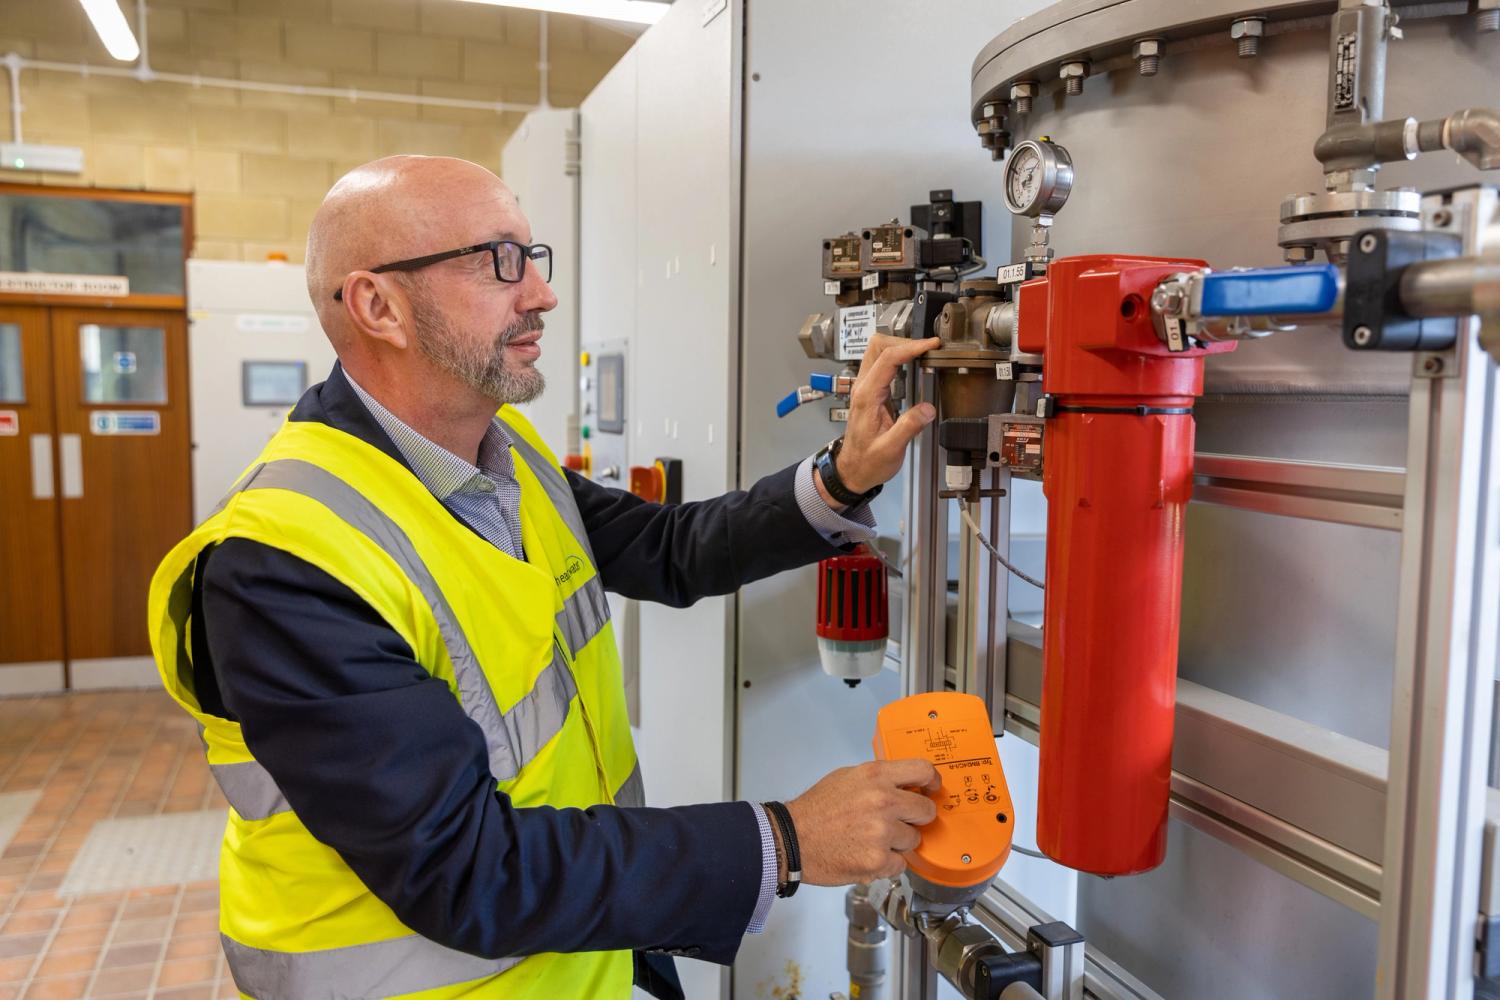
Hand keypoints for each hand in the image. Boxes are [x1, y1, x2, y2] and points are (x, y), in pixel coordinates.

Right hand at [780, 759, 940, 885]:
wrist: (792, 839)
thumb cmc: (817, 809)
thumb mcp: (847, 777)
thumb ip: (879, 779)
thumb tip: (906, 785)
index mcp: (876, 776)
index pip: (922, 771)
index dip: (933, 781)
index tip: (934, 789)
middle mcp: (883, 801)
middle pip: (926, 811)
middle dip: (916, 819)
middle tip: (900, 822)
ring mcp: (882, 833)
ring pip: (913, 841)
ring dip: (898, 843)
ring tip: (872, 840)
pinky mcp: (878, 861)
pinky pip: (899, 864)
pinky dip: (886, 863)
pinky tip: (866, 855)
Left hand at [833, 335, 941, 495]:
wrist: (852, 470)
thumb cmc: (867, 461)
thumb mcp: (890, 449)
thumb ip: (909, 427)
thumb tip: (928, 409)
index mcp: (867, 397)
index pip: (887, 359)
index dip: (911, 347)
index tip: (931, 346)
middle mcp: (863, 387)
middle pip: (878, 346)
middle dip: (905, 341)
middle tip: (929, 348)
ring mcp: (865, 387)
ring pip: (878, 351)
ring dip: (901, 346)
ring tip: (924, 353)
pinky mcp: (871, 391)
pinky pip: (882, 363)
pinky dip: (899, 357)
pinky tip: (914, 364)